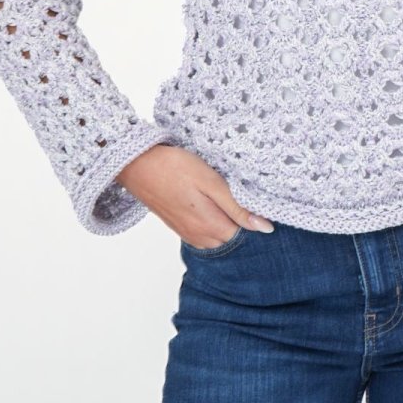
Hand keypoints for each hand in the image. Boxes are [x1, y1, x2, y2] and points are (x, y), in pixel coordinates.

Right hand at [117, 145, 274, 246]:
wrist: (137, 166)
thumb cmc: (174, 168)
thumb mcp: (212, 182)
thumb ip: (238, 207)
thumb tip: (266, 228)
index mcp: (212, 227)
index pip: (248, 233)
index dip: (256, 216)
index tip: (257, 198)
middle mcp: (201, 237)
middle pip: (234, 236)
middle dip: (242, 219)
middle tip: (241, 192)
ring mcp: (189, 234)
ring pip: (220, 235)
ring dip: (227, 219)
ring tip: (225, 194)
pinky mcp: (181, 227)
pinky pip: (205, 232)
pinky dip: (213, 220)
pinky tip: (211, 201)